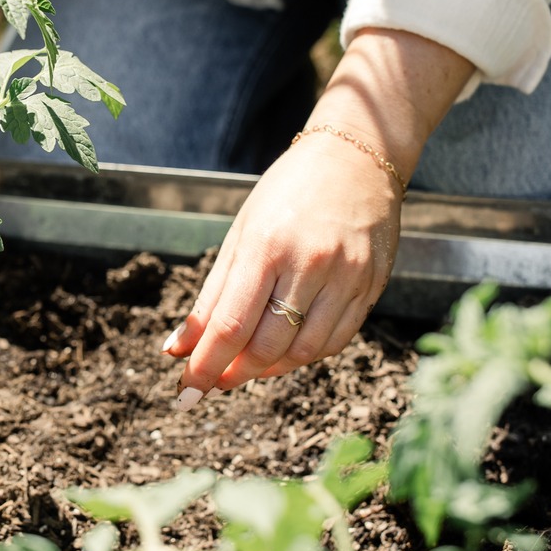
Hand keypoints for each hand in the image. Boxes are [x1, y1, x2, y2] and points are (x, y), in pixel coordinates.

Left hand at [159, 27, 475, 407]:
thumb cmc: (288, 193)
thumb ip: (211, 296)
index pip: (231, 324)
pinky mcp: (372, 286)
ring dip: (269, 369)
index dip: (205, 366)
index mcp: (267, 245)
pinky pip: (336, 340)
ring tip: (247, 364)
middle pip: (267, 345)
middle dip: (234, 373)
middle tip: (213, 380)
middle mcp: (311, 263)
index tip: (185, 393)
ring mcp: (348, 276)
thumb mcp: (241, 235)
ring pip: (305, 352)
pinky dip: (305, 355)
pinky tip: (286, 348)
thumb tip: (178, 349)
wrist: (357, 158)